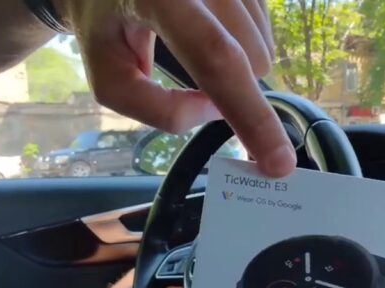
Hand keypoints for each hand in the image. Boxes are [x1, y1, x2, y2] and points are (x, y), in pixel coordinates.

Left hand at [54, 0, 295, 176]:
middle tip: (190, 74)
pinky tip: (209, 30)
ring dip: (237, 64)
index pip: (217, 57)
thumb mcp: (109, 77)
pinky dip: (242, 44)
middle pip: (252, 59)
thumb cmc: (106, 27)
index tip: (279, 162)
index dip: (251, 113)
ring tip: (193, 45)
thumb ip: (155, 109)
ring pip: (265, 47)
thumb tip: (215, 112)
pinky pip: (266, 28)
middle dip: (232, 87)